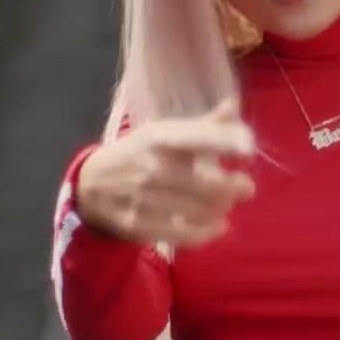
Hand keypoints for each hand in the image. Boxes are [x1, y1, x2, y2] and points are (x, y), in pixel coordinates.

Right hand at [74, 98, 256, 246]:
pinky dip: (204, 233)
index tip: (249, 150)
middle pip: (204, 181)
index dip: (224, 143)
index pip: (197, 138)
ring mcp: (142, 197)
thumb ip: (203, 125)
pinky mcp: (137, 224)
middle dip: (232, 186)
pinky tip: (217, 228)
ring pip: (196, 209)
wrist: (90, 185)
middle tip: (246, 188)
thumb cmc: (138, 154)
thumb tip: (234, 105)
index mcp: (159, 137)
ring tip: (226, 205)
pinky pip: (179, 234)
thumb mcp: (163, 133)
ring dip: (219, 209)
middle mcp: (151, 166)